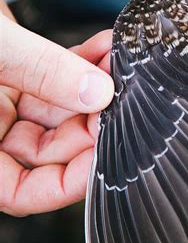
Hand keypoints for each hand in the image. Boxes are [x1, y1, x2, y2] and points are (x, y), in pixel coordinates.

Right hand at [0, 0, 113, 215]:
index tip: (107, 154)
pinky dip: (81, 67)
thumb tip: (97, 93)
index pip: (22, 191)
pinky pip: (56, 81)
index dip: (68, 183)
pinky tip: (101, 51)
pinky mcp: (16, 73)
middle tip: (120, 98)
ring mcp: (1, 101)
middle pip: (51, 150)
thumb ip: (39, 70)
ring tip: (116, 67)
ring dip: (94, 91)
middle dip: (90, 125)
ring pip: (60, 114)